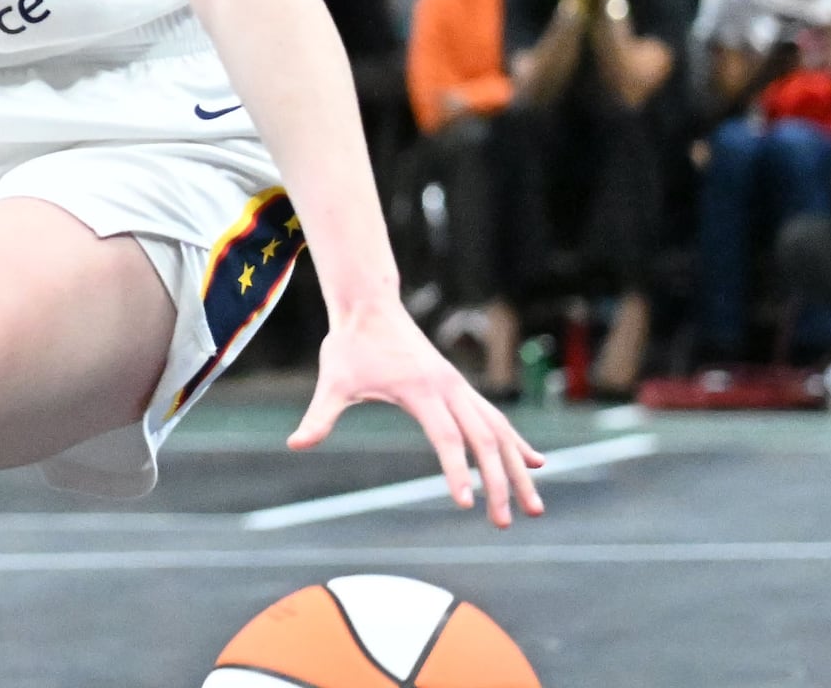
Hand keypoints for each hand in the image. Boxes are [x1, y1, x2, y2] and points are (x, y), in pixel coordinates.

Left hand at [290, 296, 547, 528]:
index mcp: (422, 390)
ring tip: (535, 507)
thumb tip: (295, 444)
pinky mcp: (460, 388)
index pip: (447, 437)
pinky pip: (496, 418)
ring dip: (518, 469)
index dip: (457, 471)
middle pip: (484, 440)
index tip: (466, 504)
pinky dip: (516, 441)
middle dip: (498, 483)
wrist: (370, 306)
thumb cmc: (350, 345)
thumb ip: (320, 415)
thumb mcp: (333, 381)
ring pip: (499, 431)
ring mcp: (459, 387)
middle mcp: (450, 388)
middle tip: (504, 523)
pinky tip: (535, 463)